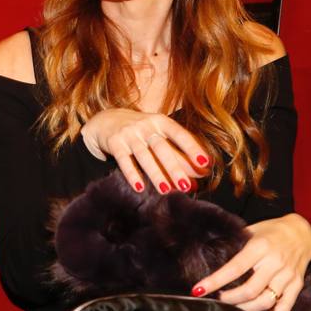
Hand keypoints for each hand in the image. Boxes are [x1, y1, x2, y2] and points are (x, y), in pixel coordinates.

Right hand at [80, 108, 209, 193]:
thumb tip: (199, 178)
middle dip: (174, 167)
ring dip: (155, 174)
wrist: (105, 120)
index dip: (192, 147)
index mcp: (161, 121)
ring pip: (144, 156)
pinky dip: (132, 174)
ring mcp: (129, 133)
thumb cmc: (140, 132)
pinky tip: (140, 188)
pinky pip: (124, 160)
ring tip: (165, 190)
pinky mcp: (114, 142)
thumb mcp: (158, 136)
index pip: (179, 134)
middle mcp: (146, 125)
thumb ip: (177, 155)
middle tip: (186, 185)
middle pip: (162, 148)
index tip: (205, 162)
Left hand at [192, 213, 310, 310]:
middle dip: (229, 300)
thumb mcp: (252, 231)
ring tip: (234, 309)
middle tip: (217, 300)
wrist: (303, 232)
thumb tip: (213, 261)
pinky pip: (284, 306)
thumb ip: (237, 246)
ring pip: (265, 301)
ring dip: (246, 310)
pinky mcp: (298, 284)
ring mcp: (287, 275)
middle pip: (249, 290)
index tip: (199, 290)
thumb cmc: (272, 230)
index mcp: (260, 247)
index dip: (215, 281)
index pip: (234, 268)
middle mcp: (274, 262)